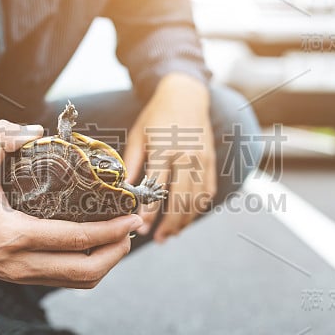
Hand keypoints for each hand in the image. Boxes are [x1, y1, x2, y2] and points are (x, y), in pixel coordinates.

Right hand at [0, 120, 142, 287]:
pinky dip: (89, 268)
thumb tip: (37, 130)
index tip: (132, 218)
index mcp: (13, 235)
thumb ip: (2, 137)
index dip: (109, 231)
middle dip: (116, 252)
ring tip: (122, 239)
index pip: (74, 240)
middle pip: (84, 271)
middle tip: (133, 229)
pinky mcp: (23, 278)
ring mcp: (22, 275)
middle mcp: (21, 263)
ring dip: (106, 263)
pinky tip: (99, 247)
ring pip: (78, 281)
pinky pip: (65, 280)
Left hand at [123, 73, 216, 241]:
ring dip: (184, 221)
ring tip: (169, 235)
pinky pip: (208, 192)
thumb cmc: (156, 116)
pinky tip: (185, 219)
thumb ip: (131, 163)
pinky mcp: (212, 162)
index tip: (139, 226)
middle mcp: (187, 155)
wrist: (186, 95)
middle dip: (169, 223)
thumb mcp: (138, 135)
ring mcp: (203, 160)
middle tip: (157, 238)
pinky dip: (198, 209)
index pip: (157, 186)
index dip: (149, 210)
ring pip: (197, 199)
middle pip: (181, 198)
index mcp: (165, 148)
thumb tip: (123, 190)